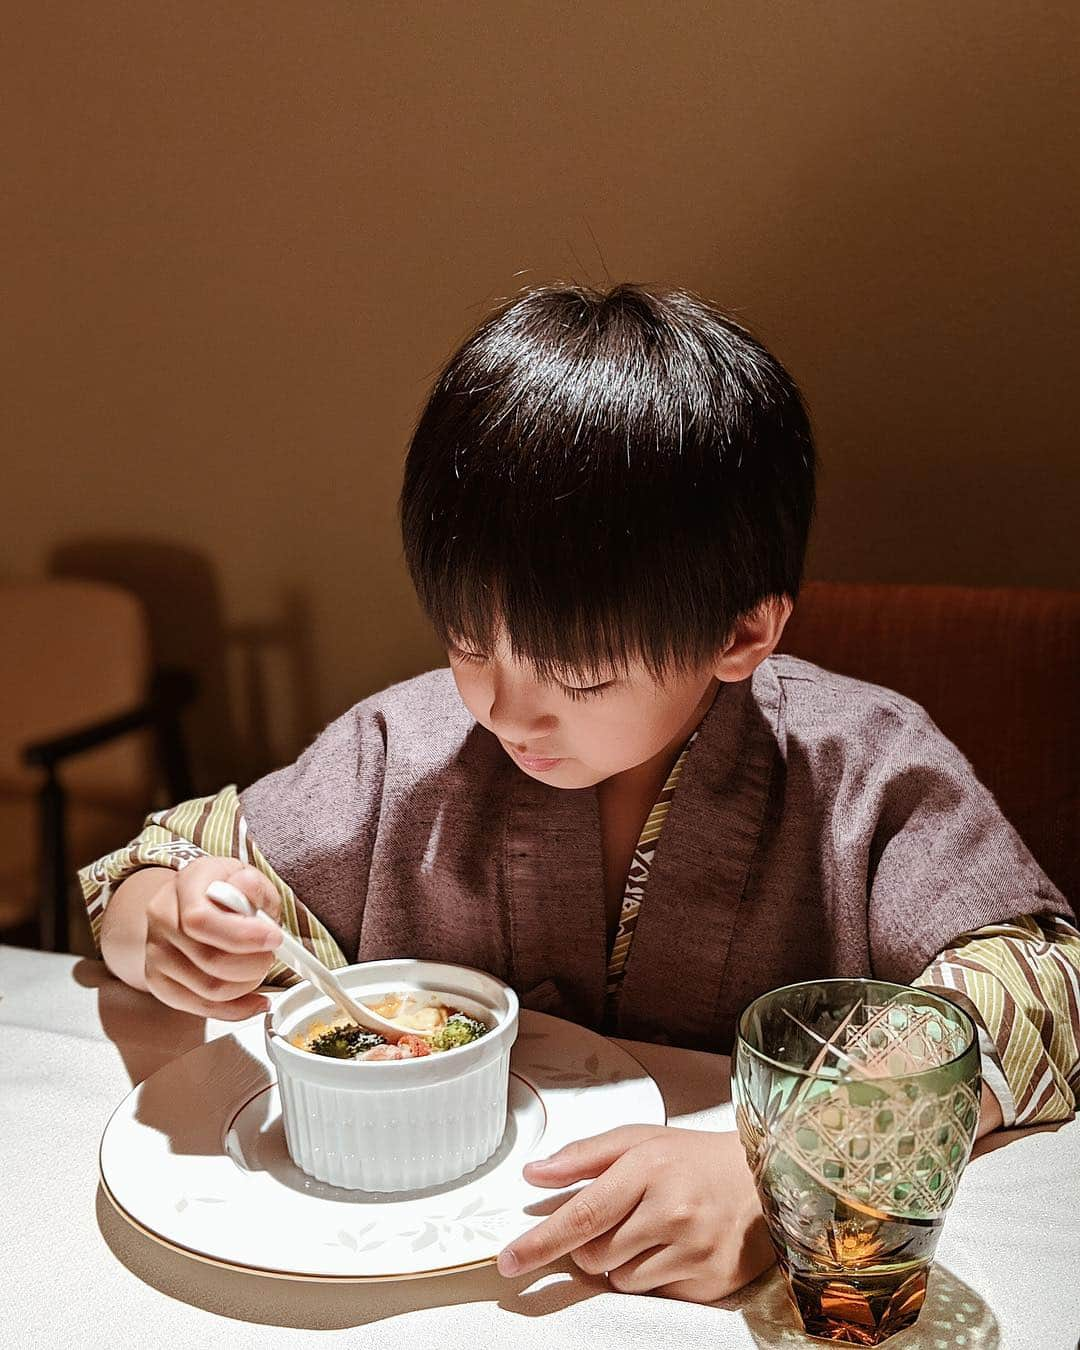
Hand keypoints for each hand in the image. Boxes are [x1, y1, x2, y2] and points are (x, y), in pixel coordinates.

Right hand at [143, 856, 283, 1019]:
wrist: (190, 903)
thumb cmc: (223, 890)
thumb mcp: (245, 875)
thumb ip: (253, 887)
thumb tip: (248, 893)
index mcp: (184, 885)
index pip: (201, 919)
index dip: (242, 935)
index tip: (273, 938)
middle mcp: (162, 919)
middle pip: (208, 960)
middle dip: (254, 964)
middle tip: (271, 953)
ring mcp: (157, 954)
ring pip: (208, 990)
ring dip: (248, 985)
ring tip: (260, 968)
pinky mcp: (159, 983)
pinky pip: (202, 1008)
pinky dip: (237, 1010)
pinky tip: (256, 1000)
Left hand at [497, 1124, 774, 1302]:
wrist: (763, 1179)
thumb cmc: (692, 1158)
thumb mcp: (639, 1140)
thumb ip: (583, 1156)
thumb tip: (533, 1173)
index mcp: (648, 1167)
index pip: (583, 1213)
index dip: (541, 1241)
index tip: (510, 1260)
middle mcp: (671, 1210)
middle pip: (595, 1255)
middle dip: (591, 1246)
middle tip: (620, 1220)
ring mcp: (693, 1249)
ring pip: (620, 1280)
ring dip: (621, 1264)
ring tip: (652, 1231)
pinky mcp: (710, 1281)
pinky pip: (654, 1294)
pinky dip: (652, 1277)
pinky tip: (673, 1249)